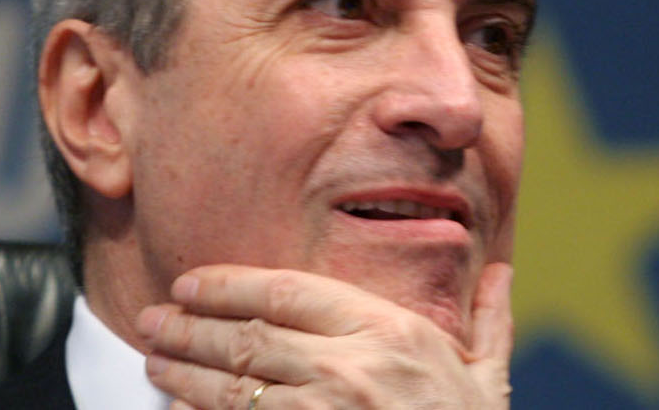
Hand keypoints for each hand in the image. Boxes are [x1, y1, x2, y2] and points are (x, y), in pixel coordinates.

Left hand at [135, 262, 512, 408]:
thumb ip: (490, 321)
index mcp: (391, 332)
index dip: (230, 284)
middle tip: (155, 320)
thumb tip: (503, 272)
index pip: (289, 292)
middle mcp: (350, 369)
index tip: (194, 284)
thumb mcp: (491, 379)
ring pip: (232, 385)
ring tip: (156, 362)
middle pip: (248, 335)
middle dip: (191, 326)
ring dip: (183, 373)